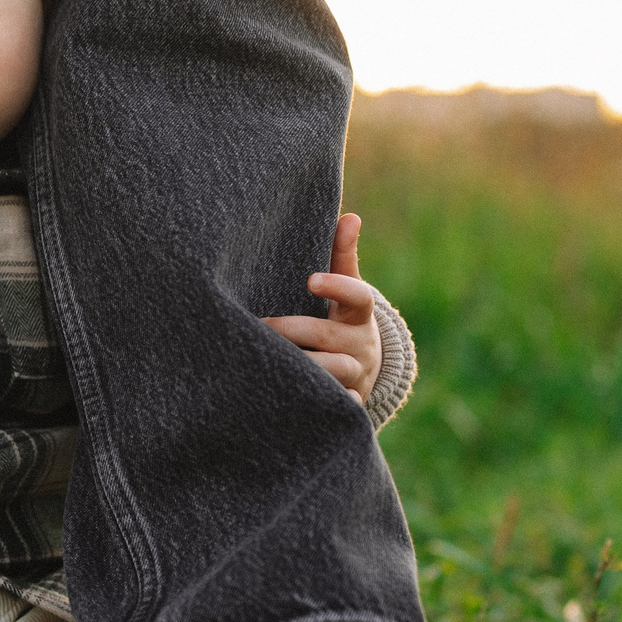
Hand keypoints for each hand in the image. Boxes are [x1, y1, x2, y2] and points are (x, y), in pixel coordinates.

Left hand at [262, 213, 381, 401]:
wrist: (362, 374)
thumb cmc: (340, 321)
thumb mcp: (345, 293)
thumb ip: (343, 256)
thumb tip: (350, 216)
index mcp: (359, 316)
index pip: (359, 296)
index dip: (338, 286)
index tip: (310, 279)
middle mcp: (360, 347)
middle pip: (327, 336)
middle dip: (292, 330)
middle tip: (259, 326)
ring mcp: (355, 378)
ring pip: (329, 373)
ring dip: (299, 366)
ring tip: (264, 360)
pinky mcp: (345, 405)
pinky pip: (329, 406)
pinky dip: (311, 402)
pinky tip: (283, 396)